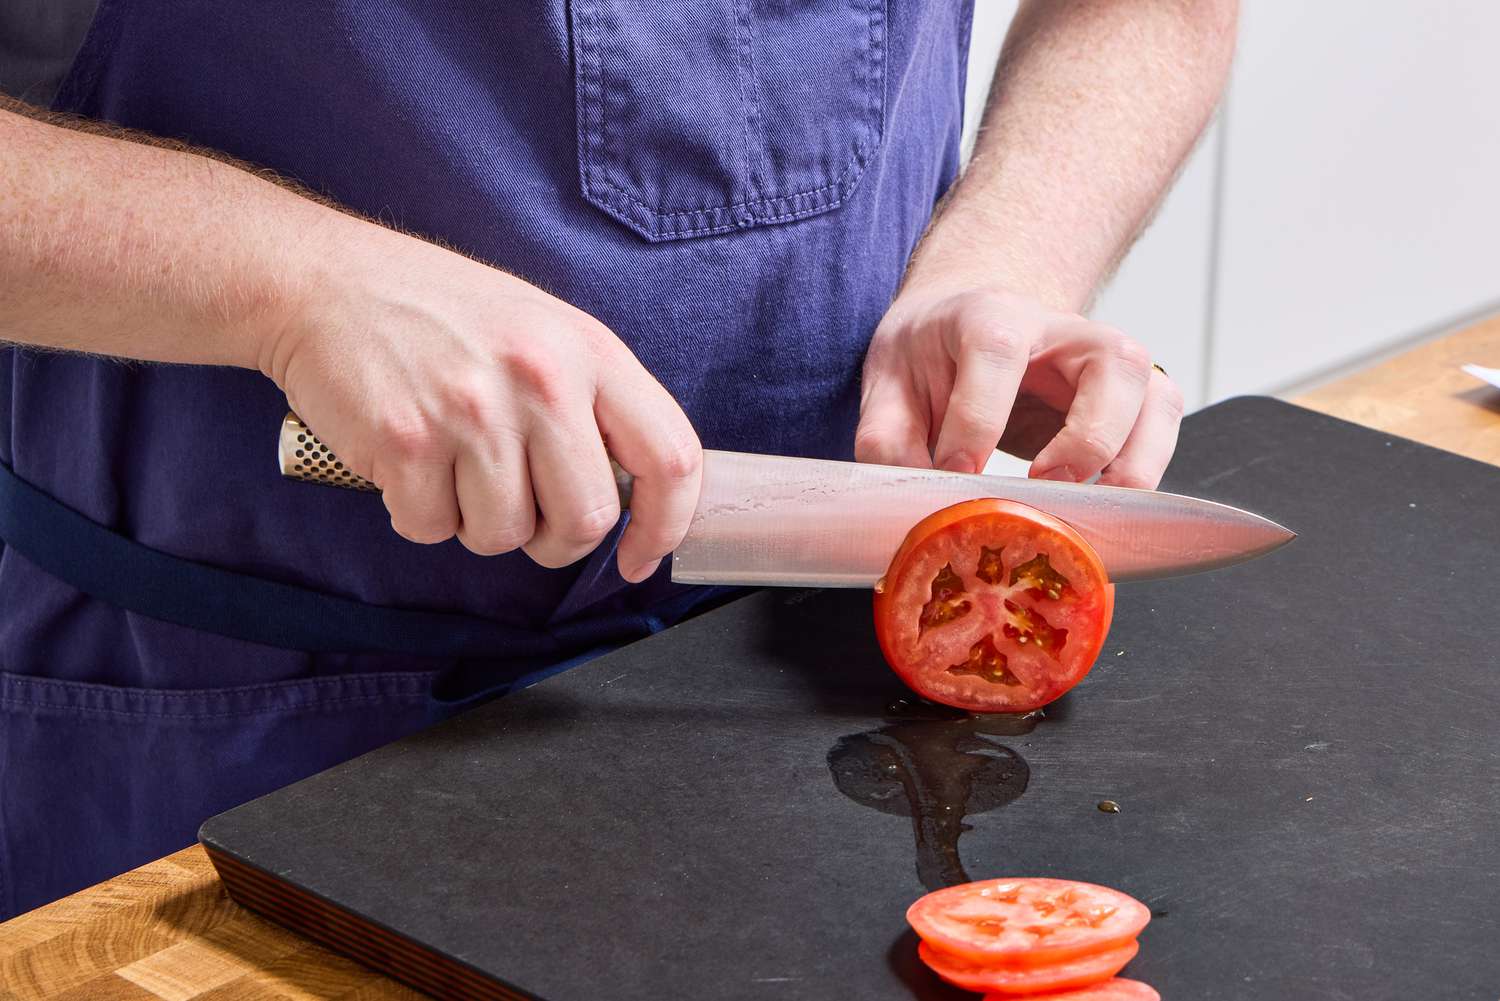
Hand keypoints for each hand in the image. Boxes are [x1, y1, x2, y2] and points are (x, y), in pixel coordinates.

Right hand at [258, 221, 700, 580]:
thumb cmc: (442, 316)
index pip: (670, 457)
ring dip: (476, 522)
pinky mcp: (407, 441)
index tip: (640, 556)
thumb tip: (635, 497)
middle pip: (588, 520)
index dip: (665, 524)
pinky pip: (432, 529)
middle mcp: (542, 379)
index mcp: (590, 351)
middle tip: (522, 511)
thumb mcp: (544, 332)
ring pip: (505, 536)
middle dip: (555, 539)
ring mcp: (474, 411)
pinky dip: (417, 513)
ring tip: (452, 464)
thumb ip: (593, 405)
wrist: (326, 282)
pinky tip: (407, 460)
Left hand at [854, 287, 1182, 488]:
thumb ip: (887, 439)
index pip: (997, 353)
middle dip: (1084, 439)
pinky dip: (1146, 469)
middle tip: (1041, 487)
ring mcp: (1108, 359)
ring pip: (1156, 395)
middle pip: (1111, 364)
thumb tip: (907, 498)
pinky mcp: (1132, 393)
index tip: (956, 473)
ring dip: (1130, 461)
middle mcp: (1064, 330)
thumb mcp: (888, 384)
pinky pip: (1165, 423)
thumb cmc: (929, 356)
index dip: (978, 420)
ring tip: (1086, 508)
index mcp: (990, 315)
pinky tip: (1103, 503)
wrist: (963, 325)